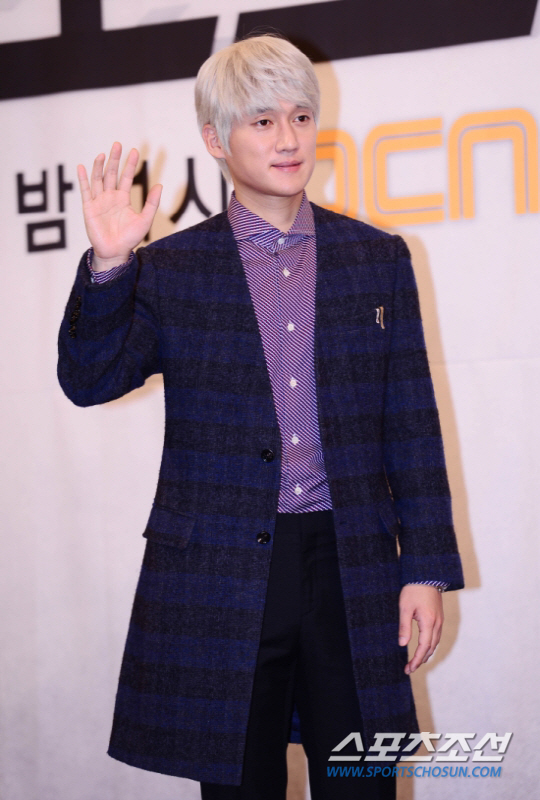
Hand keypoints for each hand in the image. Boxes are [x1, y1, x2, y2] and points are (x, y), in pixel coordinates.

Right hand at [77, 142, 161, 270]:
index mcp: (123, 199)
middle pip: (112, 173)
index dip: (130, 164)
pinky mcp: (89, 208)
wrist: (115, 252)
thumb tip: (160, 185)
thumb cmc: (130, 239)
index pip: (126, 177)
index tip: (134, 151)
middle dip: (115, 159)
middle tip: (118, 144)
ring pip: (98, 179)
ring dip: (100, 166)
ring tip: (103, 154)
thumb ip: (152, 203)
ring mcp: (99, 201)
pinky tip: (82, 167)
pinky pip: (85, 191)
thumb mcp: (145, 219)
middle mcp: (110, 197)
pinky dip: (83, 179)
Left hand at [398, 584, 442, 673]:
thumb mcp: (404, 608)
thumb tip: (402, 644)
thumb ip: (404, 626)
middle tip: (409, 669)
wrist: (426, 574)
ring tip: (416, 661)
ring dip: (426, 653)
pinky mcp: (439, 616)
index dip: (416, 660)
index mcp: (429, 622)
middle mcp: (437, 623)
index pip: (424, 647)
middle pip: (431, 648)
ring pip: (435, 643)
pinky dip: (430, 645)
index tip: (409, 669)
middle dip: (420, 660)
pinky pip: (436, 636)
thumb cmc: (413, 589)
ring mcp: (440, 620)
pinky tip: (424, 647)